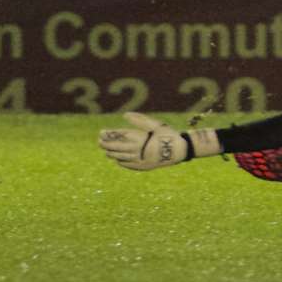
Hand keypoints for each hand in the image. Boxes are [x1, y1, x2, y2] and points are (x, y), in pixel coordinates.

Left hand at [98, 112, 218, 171]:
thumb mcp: (156, 124)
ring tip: (105, 151)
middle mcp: (140, 150)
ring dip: (113, 154)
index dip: (110, 135)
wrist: (182, 150)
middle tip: (99, 141)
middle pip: (119, 148)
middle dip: (107, 144)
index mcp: (142, 139)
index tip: (101, 133)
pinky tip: (117, 161)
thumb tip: (125, 115)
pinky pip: (131, 166)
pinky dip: (123, 163)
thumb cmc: (169, 134)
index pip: (120, 137)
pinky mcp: (146, 167)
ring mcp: (142, 160)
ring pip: (123, 158)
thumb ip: (140, 120)